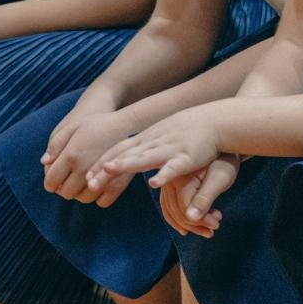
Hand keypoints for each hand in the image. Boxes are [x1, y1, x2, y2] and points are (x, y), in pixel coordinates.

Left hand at [42, 110, 132, 203]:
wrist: (125, 123)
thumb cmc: (97, 124)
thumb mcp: (72, 127)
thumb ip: (56, 144)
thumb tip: (44, 162)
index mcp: (71, 155)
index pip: (51, 181)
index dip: (49, 183)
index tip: (52, 181)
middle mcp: (83, 169)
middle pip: (66, 192)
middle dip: (63, 189)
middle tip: (66, 182)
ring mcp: (100, 177)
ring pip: (83, 198)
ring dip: (79, 194)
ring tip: (80, 184)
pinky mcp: (116, 182)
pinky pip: (102, 201)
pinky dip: (97, 197)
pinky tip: (96, 186)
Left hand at [86, 108, 221, 193]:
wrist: (216, 120)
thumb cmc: (190, 129)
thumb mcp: (163, 135)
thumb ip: (146, 146)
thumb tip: (130, 157)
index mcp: (147, 138)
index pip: (119, 149)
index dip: (101, 162)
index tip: (85, 176)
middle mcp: (154, 142)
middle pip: (125, 155)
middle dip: (105, 168)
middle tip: (87, 183)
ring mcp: (169, 149)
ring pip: (144, 158)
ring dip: (125, 165)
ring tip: (108, 171)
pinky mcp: (187, 157)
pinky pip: (173, 167)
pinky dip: (163, 175)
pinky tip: (153, 183)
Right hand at [159, 154, 240, 236]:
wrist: (224, 143)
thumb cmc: (224, 160)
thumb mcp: (219, 179)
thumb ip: (205, 198)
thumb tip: (191, 218)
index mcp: (180, 177)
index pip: (185, 207)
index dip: (201, 219)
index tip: (216, 223)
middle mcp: (170, 180)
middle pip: (177, 211)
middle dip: (196, 223)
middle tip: (215, 227)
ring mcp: (169, 182)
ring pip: (172, 210)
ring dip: (190, 223)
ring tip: (210, 227)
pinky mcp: (172, 184)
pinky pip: (171, 206)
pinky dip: (181, 217)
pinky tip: (191, 226)